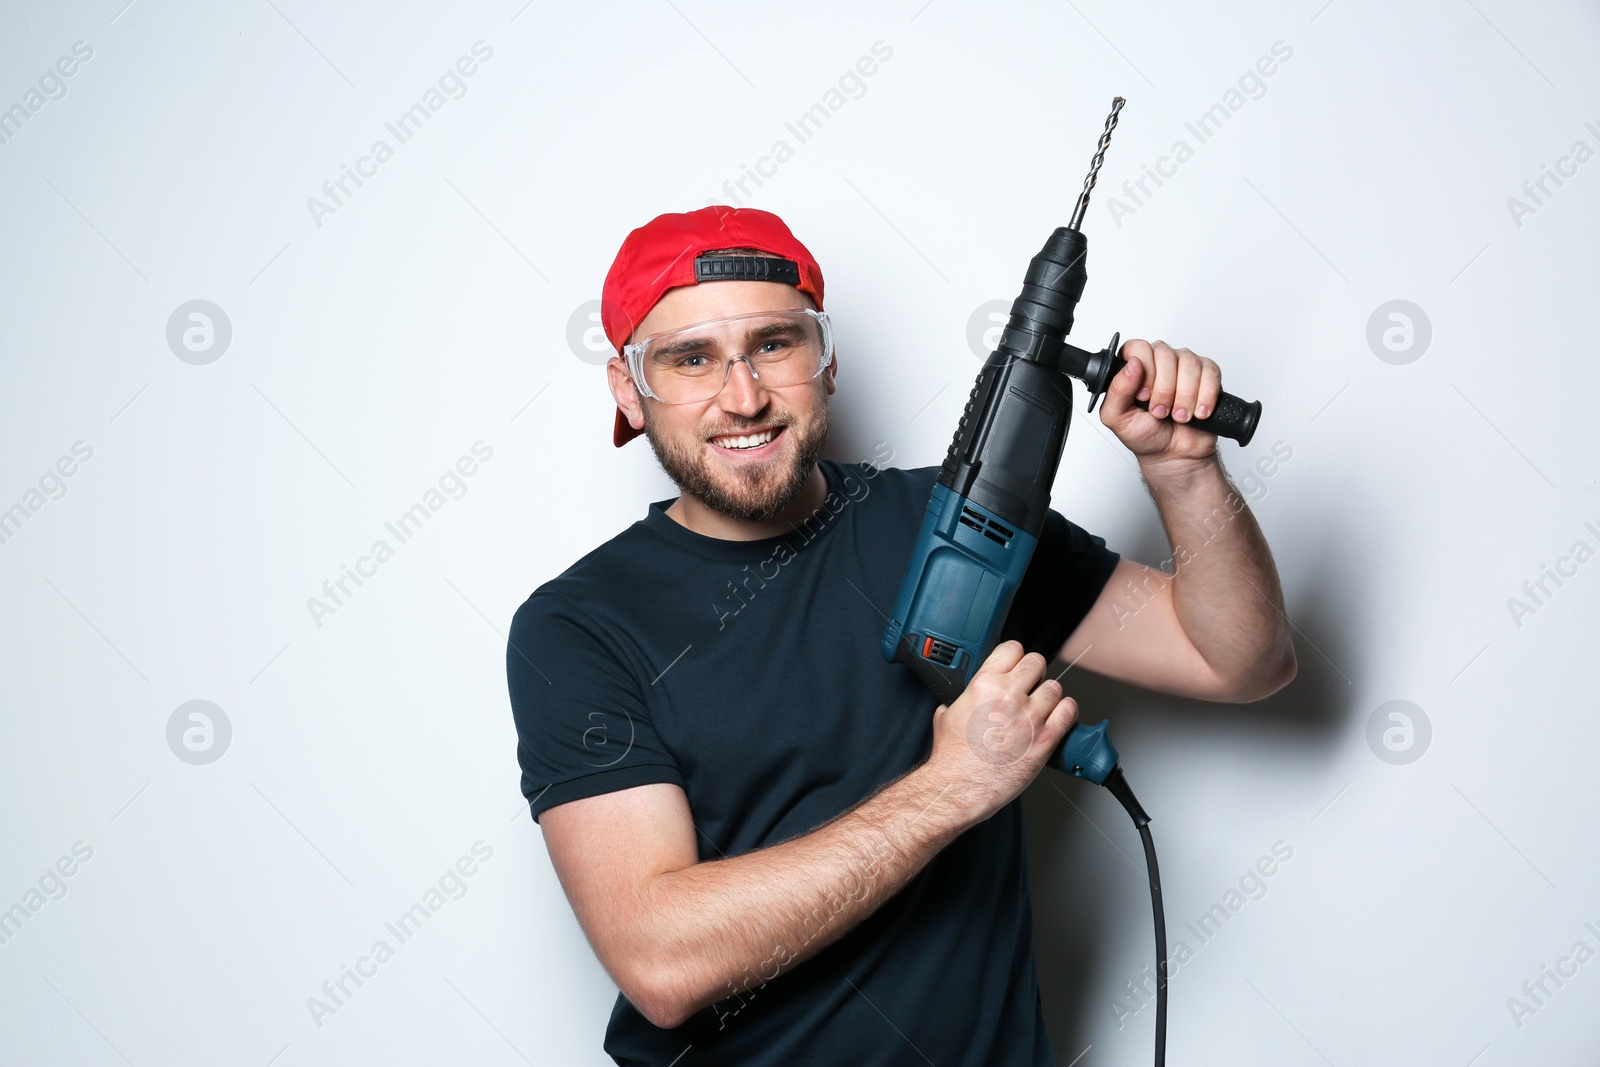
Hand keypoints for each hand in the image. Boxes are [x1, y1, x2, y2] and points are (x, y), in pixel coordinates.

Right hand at [923, 641, 1077, 824]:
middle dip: (1034, 673)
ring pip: (1055, 687)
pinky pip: (1068, 711)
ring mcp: (1030, 716)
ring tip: (1042, 705)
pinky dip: (1066, 711)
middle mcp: (1009, 695)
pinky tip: (1058, 716)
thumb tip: (968, 697)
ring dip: (1049, 694)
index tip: (1016, 664)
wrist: (960, 785)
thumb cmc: (953, 757)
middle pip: (1037, 662)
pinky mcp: (1045, 738)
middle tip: (1030, 685)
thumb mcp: (946, 714)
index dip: (1015, 656)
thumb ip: (963, 698)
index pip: (1012, 648)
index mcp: (984, 683)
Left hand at [1100, 339, 1221, 465]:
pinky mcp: (1208, 375)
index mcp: (1135, 367)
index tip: (1143, 396)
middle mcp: (1160, 361)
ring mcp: (1185, 365)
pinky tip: (1198, 413)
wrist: (1174, 455)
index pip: (1138, 348)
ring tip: (1178, 416)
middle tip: (1160, 412)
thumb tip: (1131, 365)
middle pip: (1165, 354)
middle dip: (1164, 389)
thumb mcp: (1118, 418)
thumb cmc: (1144, 435)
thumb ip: (1116, 391)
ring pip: (1189, 364)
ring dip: (1184, 396)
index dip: (1143, 370)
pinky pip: (1210, 373)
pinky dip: (1205, 396)